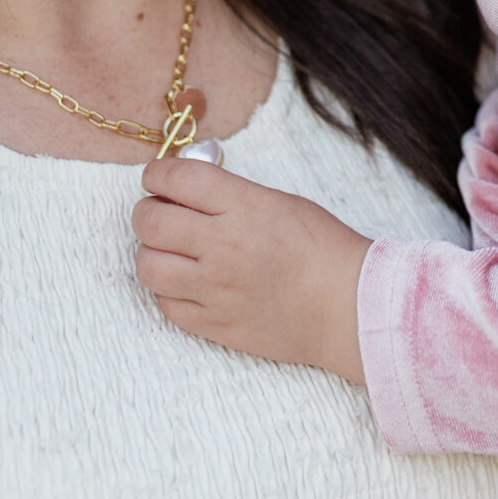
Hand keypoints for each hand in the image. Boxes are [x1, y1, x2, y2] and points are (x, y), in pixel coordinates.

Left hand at [132, 156, 369, 379]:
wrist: (350, 308)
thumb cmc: (324, 250)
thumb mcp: (281, 202)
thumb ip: (231, 193)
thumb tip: (186, 185)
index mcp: (244, 207)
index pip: (175, 178)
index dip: (156, 174)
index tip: (158, 179)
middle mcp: (222, 246)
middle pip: (149, 220)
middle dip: (148, 212)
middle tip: (162, 214)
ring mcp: (215, 289)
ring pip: (147, 265)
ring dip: (153, 253)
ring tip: (172, 252)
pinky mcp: (214, 324)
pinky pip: (165, 303)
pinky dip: (169, 290)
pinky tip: (189, 283)